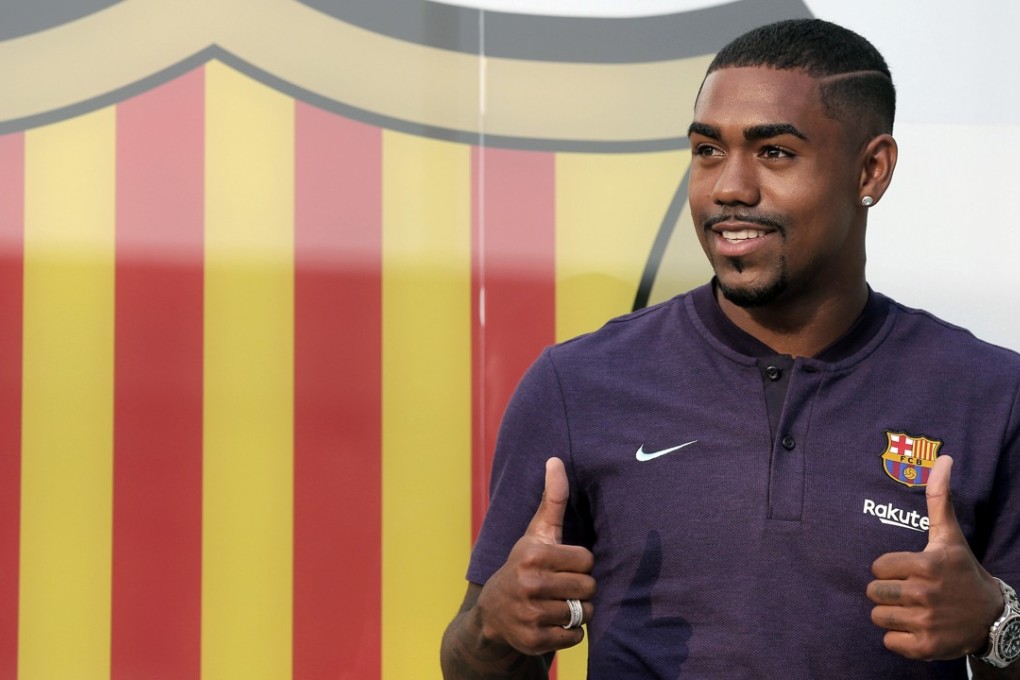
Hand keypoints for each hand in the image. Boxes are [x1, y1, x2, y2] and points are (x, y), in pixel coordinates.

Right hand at [475, 457, 595, 655]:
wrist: (493, 612)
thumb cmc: (524, 565)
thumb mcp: (536, 533)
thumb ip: (552, 499)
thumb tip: (555, 460)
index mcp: (532, 555)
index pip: (587, 560)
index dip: (579, 563)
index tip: (561, 565)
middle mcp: (528, 585)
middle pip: (588, 587)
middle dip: (580, 588)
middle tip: (560, 586)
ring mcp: (530, 615)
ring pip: (584, 613)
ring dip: (575, 611)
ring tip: (556, 603)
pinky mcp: (533, 641)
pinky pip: (575, 638)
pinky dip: (568, 633)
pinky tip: (551, 622)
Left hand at [867, 455, 1001, 659]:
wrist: (991, 616)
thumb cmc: (961, 570)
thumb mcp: (949, 535)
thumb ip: (940, 498)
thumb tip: (944, 458)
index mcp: (926, 565)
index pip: (877, 567)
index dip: (889, 569)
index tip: (909, 571)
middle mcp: (926, 594)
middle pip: (874, 593)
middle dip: (888, 593)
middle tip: (910, 592)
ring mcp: (927, 622)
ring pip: (878, 617)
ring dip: (891, 615)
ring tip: (914, 609)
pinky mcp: (926, 647)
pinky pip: (889, 642)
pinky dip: (899, 639)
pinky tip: (918, 628)